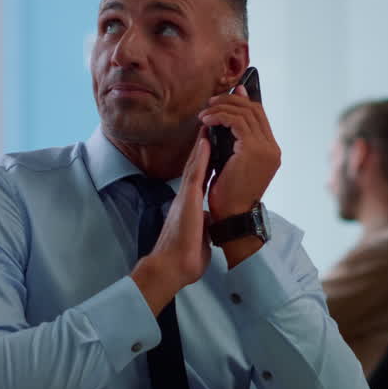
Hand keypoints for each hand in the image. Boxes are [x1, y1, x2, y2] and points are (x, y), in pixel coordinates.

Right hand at [130, 138, 211, 314]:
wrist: (173, 267)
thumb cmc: (185, 255)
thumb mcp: (198, 233)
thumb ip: (202, 222)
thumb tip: (208, 220)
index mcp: (191, 202)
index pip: (202, 174)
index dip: (208, 155)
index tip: (214, 139)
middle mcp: (187, 194)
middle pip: (197, 162)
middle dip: (204, 141)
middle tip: (212, 121)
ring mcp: (186, 195)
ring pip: (195, 162)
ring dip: (202, 142)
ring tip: (209, 121)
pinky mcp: (188, 200)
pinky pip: (195, 174)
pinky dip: (200, 157)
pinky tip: (205, 141)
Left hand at [198, 84, 279, 220]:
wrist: (232, 216)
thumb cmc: (230, 194)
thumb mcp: (233, 162)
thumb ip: (233, 141)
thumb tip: (228, 115)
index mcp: (271, 151)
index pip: (259, 115)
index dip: (241, 102)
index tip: (223, 97)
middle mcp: (272, 148)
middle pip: (254, 109)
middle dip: (230, 101)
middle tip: (210, 102)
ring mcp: (265, 149)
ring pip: (245, 112)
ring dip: (222, 108)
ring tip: (204, 114)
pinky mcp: (253, 150)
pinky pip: (236, 121)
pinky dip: (219, 117)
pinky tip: (206, 121)